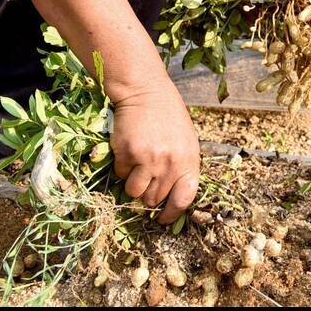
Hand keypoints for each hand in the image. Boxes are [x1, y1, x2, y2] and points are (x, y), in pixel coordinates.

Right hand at [110, 82, 199, 223]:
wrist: (145, 92)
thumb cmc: (168, 117)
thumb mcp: (185, 141)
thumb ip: (181, 167)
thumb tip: (171, 198)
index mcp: (189, 160)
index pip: (183, 199)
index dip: (172, 214)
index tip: (163, 219)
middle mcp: (170, 163)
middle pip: (154, 199)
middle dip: (148, 195)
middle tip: (146, 180)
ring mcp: (148, 159)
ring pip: (135, 192)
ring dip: (134, 184)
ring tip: (138, 164)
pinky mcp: (127, 153)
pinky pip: (122, 175)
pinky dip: (123, 167)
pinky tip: (129, 149)